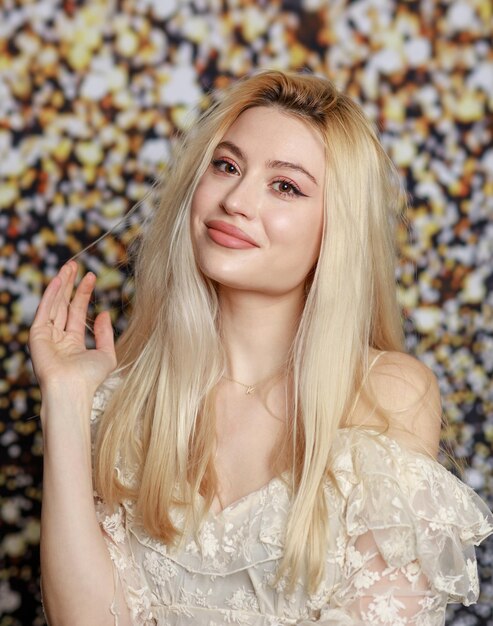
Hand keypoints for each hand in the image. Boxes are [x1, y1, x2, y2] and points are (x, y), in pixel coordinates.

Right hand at [29, 262, 116, 396]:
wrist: (73, 390)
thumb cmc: (90, 378)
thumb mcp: (106, 354)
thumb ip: (105, 333)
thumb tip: (104, 313)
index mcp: (72, 342)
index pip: (77, 311)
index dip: (83, 293)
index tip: (91, 276)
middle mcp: (58, 338)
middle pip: (63, 304)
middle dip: (69, 284)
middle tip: (75, 264)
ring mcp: (46, 336)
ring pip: (54, 304)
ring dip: (60, 284)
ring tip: (69, 266)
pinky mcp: (37, 336)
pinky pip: (44, 310)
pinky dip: (51, 295)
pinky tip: (58, 280)